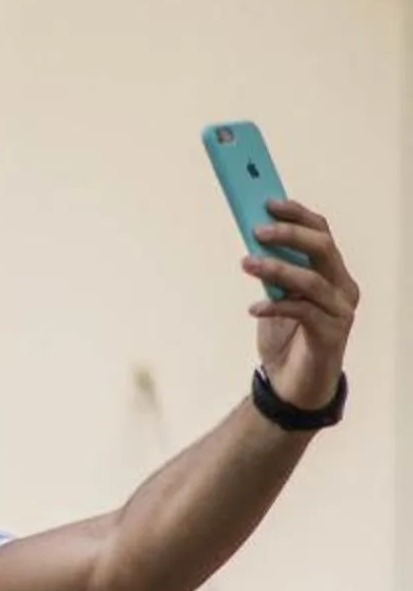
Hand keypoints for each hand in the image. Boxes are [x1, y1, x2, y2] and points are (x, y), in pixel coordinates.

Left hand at [245, 199, 357, 411]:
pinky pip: (303, 312)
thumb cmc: (286, 340)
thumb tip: (253, 239)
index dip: (297, 215)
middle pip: (322, 248)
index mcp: (333, 273)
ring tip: (247, 263)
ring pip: (311, 279)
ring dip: (276, 268)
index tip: (268, 202)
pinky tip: (254, 308)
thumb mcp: (276, 298)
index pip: (321, 232)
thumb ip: (272, 272)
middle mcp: (343, 288)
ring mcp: (341, 312)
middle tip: (257, 230)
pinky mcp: (332, 335)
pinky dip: (276, 306)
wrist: (293, 388)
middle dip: (289, 234)